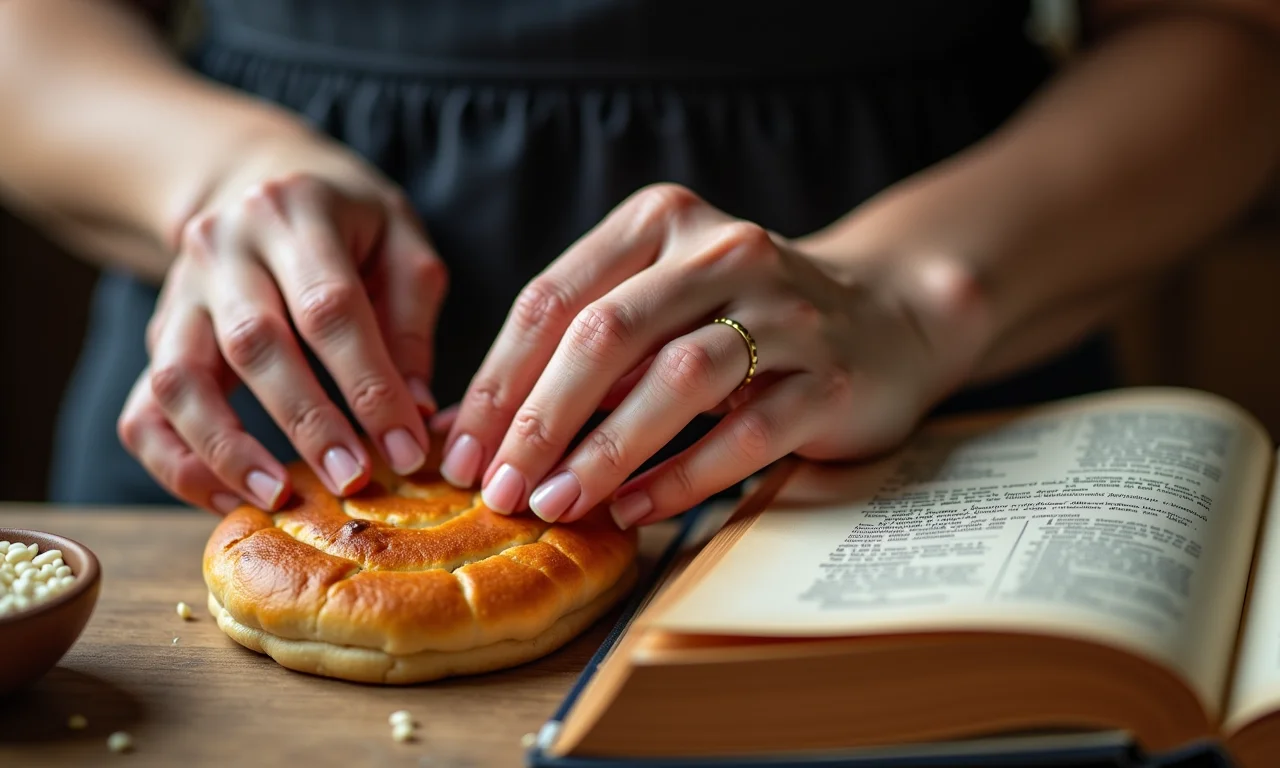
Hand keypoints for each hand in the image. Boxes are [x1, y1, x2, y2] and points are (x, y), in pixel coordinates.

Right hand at [118, 133, 446, 512]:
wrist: (257, 178)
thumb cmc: (349, 221)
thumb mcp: (400, 241)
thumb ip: (411, 321)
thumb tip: (415, 411)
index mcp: (297, 212)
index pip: (329, 307)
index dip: (369, 384)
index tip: (406, 447)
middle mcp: (225, 247)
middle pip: (255, 344)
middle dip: (307, 422)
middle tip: (353, 480)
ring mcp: (181, 292)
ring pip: (180, 380)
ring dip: (228, 450)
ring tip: (278, 497)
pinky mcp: (159, 335)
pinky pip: (144, 408)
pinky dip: (177, 462)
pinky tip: (227, 497)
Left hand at [436, 184, 985, 527]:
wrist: (884, 319)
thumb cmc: (742, 322)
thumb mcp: (659, 309)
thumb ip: (578, 353)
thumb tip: (469, 428)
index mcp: (660, 222)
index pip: (554, 297)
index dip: (498, 380)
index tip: (461, 450)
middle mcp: (722, 250)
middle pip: (607, 333)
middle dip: (539, 418)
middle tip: (499, 488)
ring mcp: (784, 310)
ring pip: (678, 378)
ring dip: (605, 449)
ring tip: (556, 504)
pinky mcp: (830, 376)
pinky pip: (746, 432)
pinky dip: (683, 475)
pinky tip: (636, 510)